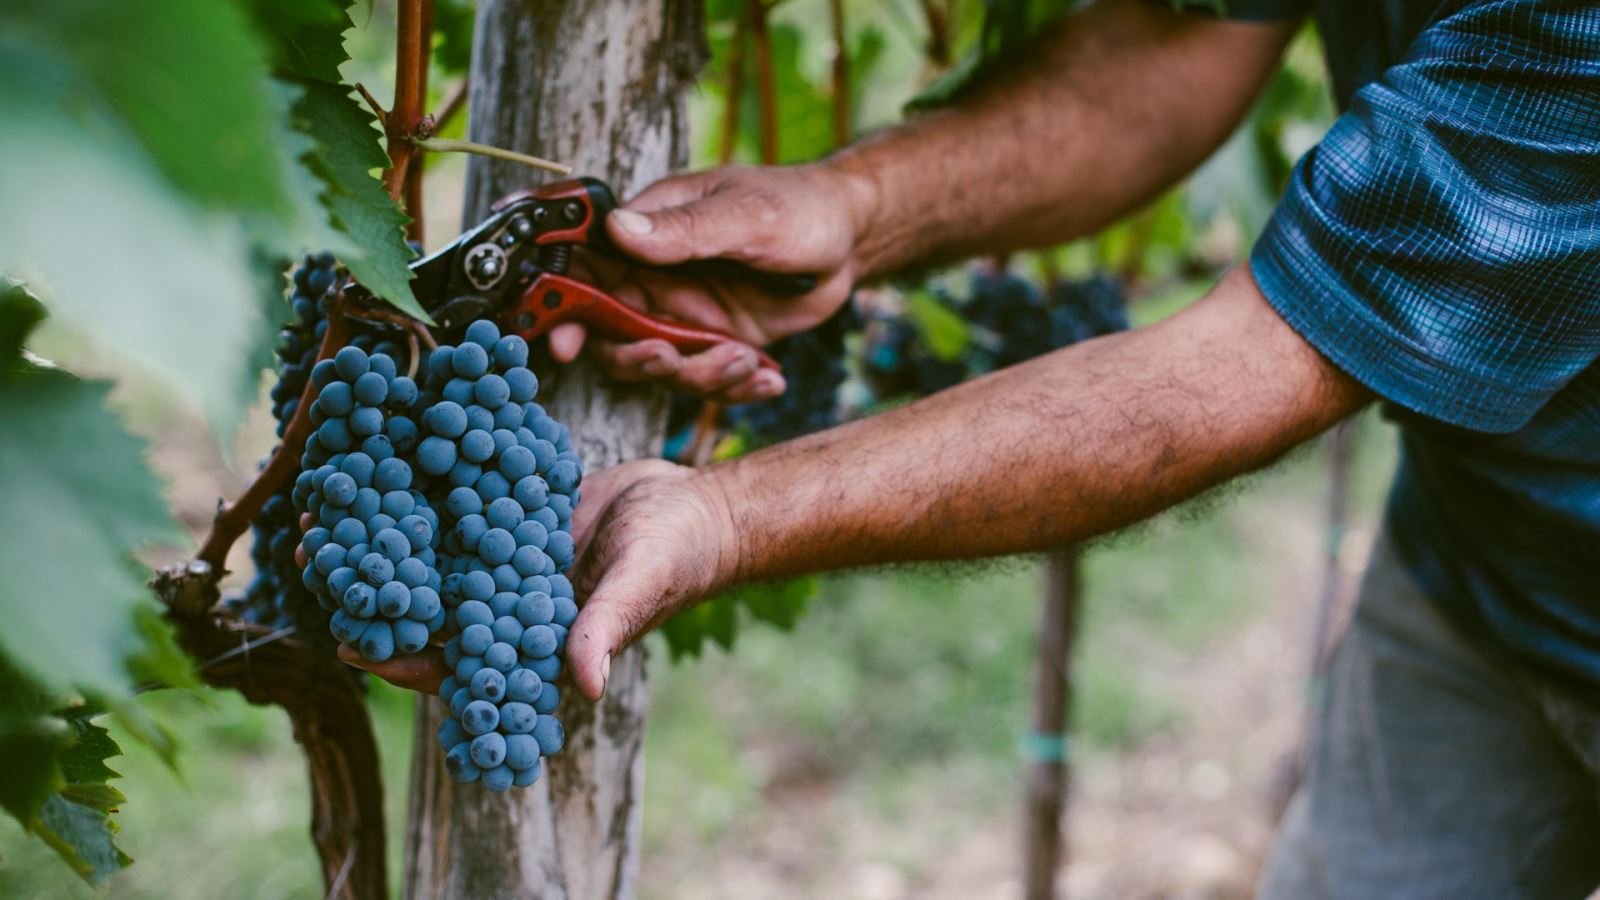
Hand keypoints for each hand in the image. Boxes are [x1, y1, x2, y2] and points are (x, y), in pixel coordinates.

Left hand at [338, 459, 740, 699]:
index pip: (452, 663)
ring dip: (382, 529)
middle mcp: (505, 603)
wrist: (701, 505)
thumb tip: (587, 687)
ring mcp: (503, 557)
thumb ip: (606, 630)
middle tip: (313, 553)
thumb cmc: (680, 556)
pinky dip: (420, 480)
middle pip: (424, 604)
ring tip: (328, 500)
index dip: (400, 657)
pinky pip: (457, 501)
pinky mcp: (508, 512)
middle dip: (368, 585)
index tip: (348, 641)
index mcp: (530, 643)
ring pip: (430, 549)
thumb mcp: (641, 587)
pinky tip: (380, 451)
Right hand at [549, 163, 871, 401]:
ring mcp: (687, 315)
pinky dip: (736, 389)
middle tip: (672, 357)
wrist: (850, 237)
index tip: (567, 344)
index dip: (566, 310)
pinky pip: (709, 380)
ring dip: (701, 375)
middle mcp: (657, 279)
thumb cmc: (800, 206)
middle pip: (615, 335)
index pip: (586, 271)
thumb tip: (618, 229)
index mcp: (650, 233)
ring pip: (663, 367)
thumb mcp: (746, 214)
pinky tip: (770, 379)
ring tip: (747, 359)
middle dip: (640, 358)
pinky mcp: (718, 342)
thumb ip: (684, 229)